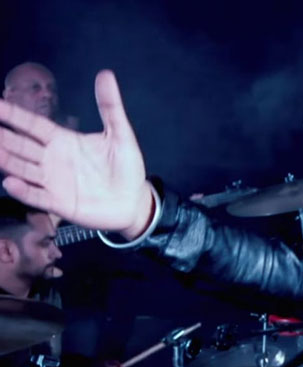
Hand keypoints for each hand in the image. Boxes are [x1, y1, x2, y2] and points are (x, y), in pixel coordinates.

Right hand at [0, 70, 153, 238]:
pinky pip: (37, 196)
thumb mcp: (120, 134)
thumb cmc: (126, 167)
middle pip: (21, 145)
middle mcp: (53, 160)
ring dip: (7, 161)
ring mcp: (54, 182)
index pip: (32, 125)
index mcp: (64, 140)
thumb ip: (110, 107)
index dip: (13, 114)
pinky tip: (10, 182)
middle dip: (4, 137)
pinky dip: (23, 190)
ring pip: (23, 169)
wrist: (135, 200)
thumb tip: (106, 74)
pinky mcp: (60, 203)